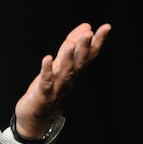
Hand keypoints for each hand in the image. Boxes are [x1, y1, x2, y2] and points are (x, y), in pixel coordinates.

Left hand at [14, 22, 111, 137]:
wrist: (36, 117)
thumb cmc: (50, 89)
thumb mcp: (60, 65)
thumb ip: (72, 46)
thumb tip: (87, 26)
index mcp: (74, 72)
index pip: (89, 55)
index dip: (98, 42)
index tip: (106, 27)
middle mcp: (69, 80)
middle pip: (79, 63)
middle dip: (84, 48)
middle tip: (89, 33)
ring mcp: (57, 89)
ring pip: (65, 73)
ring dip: (68, 58)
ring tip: (70, 44)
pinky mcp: (43, 95)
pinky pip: (46, 82)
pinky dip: (47, 71)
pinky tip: (47, 59)